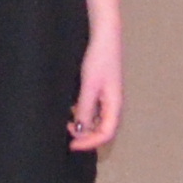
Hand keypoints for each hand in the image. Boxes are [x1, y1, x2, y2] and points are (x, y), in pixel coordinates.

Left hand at [67, 34, 121, 151]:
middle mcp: (114, 104)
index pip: (106, 134)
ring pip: (99, 121)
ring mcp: (109, 98)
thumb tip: (81, 130)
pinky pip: (96, 111)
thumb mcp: (89, 86)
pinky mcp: (103, 91)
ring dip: (85, 127)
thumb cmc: (99, 59)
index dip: (90, 143)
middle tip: (68, 136)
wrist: (105, 37)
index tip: (72, 145)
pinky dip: (84, 116)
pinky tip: (72, 111)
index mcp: (115, 105)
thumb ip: (85, 109)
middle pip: (104, 130)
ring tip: (68, 123)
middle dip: (87, 137)